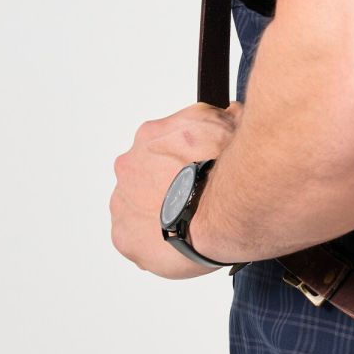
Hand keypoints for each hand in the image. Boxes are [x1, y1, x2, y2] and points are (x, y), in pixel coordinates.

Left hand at [110, 102, 240, 278]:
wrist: (219, 214)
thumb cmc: (222, 172)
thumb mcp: (231, 126)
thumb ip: (224, 117)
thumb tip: (230, 113)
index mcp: (150, 136)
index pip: (163, 145)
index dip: (183, 159)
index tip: (197, 170)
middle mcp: (129, 166)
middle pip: (147, 176)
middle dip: (168, 185)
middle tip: (195, 197)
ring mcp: (122, 201)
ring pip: (140, 207)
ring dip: (160, 211)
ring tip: (189, 221)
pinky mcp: (122, 235)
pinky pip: (137, 239)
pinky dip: (154, 240)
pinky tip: (178, 239)